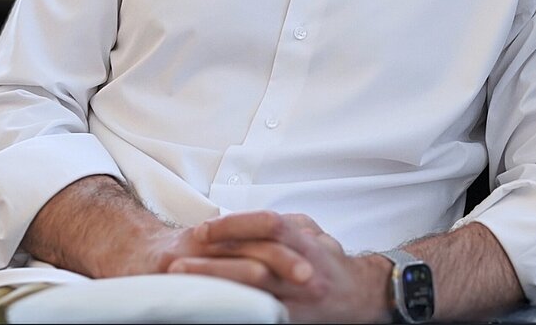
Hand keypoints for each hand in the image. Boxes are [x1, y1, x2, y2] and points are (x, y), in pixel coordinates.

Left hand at [166, 210, 392, 323]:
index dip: (234, 225)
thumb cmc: (328, 262)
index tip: (203, 229)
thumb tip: (242, 220)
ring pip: (252, 291)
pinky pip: (258, 315)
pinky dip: (232, 309)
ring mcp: (296, 298)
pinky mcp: (290, 320)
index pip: (269, 225)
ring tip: (184, 285)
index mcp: (305, 243)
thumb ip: (283, 225)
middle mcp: (302, 270)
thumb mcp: (312, 233)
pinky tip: (208, 308)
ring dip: (214, 287)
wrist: (358, 296)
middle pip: (255, 261)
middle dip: (213, 262)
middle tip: (177, 262)